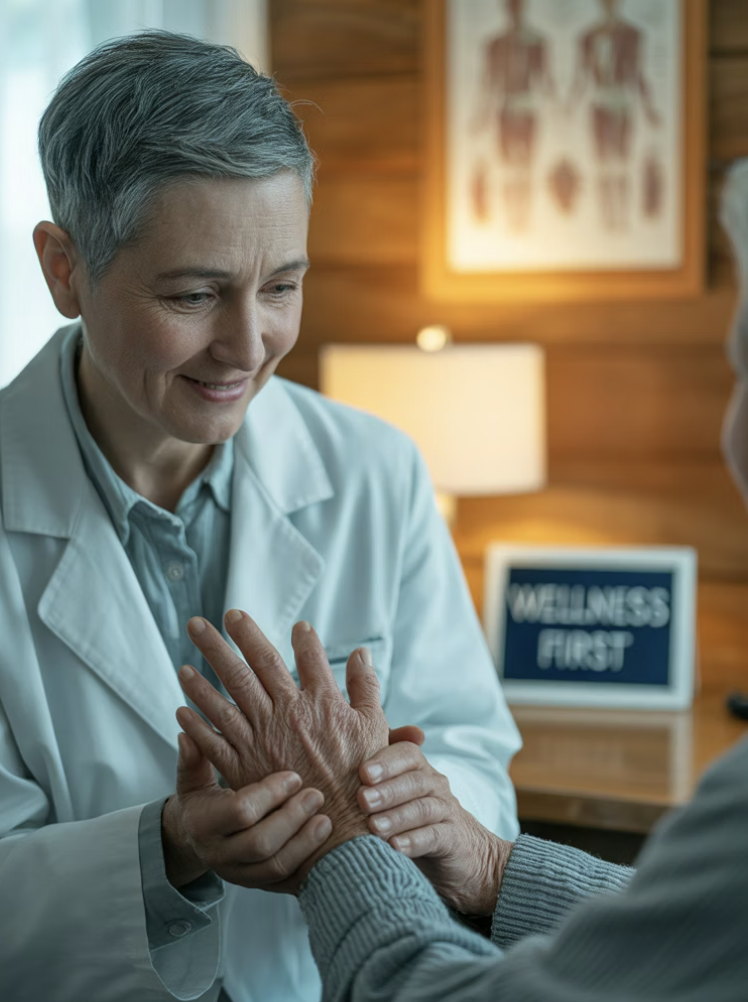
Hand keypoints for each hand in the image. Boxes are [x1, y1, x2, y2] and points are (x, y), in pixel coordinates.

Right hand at [161, 731, 331, 893]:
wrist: (199, 842)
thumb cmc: (203, 801)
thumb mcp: (192, 780)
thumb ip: (193, 759)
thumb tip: (187, 736)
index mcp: (203, 824)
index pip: (240, 811)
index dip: (270, 793)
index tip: (293, 776)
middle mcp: (219, 854)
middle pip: (260, 844)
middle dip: (292, 818)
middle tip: (316, 795)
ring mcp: (239, 874)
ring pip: (275, 866)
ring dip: (304, 842)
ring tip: (325, 819)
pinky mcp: (257, 885)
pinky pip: (284, 879)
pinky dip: (306, 861)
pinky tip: (321, 839)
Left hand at [176, 613, 389, 874]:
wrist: (340, 830)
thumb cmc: (364, 779)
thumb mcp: (375, 727)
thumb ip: (367, 686)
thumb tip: (362, 652)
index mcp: (320, 702)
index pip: (308, 657)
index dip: (303, 638)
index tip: (296, 624)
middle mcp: (287, 713)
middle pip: (255, 666)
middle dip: (231, 639)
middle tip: (207, 622)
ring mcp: (262, 738)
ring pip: (226, 698)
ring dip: (202, 677)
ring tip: (184, 659)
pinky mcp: (244, 767)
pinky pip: (214, 740)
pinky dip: (197, 722)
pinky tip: (181, 708)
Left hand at [359, 738, 512, 915]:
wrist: (463, 858)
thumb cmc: (412, 822)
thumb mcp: (391, 798)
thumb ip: (368, 777)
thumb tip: (335, 757)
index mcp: (418, 769)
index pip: (406, 753)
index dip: (385, 761)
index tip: (361, 773)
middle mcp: (434, 785)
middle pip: (414, 779)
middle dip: (386, 788)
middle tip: (362, 799)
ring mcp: (446, 811)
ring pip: (423, 807)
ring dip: (397, 816)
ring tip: (373, 827)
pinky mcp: (454, 840)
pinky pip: (435, 836)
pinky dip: (415, 840)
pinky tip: (396, 847)